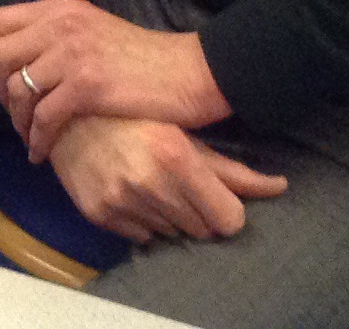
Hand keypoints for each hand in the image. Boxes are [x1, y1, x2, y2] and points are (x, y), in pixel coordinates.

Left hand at [0, 0, 229, 159]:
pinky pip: (43, 117)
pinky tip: (41, 153)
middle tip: (12, 114)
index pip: (0, 22)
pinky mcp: (86, 85)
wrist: (192, 73)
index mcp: (61, 8)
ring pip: (17, 89)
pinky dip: (37, 139)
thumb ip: (60, 35)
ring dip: (17, 120)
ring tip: (29, 137)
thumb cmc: (147, 59)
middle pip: (0, 54)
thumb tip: (27, 60)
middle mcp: (60, 24)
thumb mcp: (95, 30)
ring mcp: (72, 53)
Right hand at [48, 115, 287, 244]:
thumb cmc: (135, 115)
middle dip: (197, 211)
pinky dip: (142, 220)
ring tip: (150, 181)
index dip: (225, 210)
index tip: (215, 195)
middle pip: (202, 230)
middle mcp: (150, 181)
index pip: (228, 220)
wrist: (67, 110)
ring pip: (172, 235)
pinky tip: (129, 189)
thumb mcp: (186, 135)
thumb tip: (280, 187)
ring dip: (169, 215)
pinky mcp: (98, 213)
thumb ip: (233, 170)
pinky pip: (142, 238)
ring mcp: (121, 199)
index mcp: (177, 156)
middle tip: (178, 182)